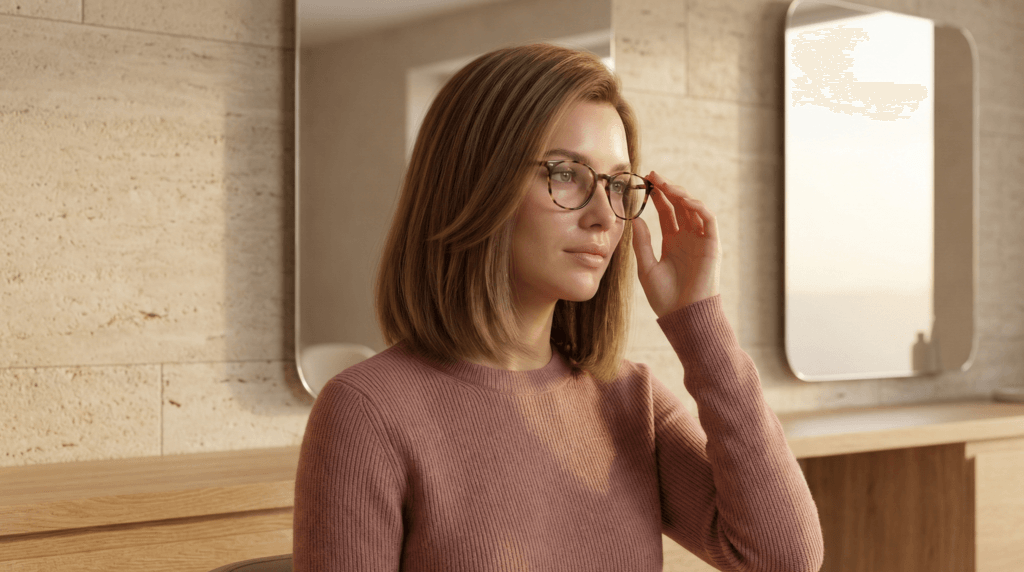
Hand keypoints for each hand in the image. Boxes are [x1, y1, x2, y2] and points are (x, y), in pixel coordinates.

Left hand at [631, 171, 721, 317]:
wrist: (683, 317)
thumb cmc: (665, 298)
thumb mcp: (646, 267)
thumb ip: (642, 243)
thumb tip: (635, 219)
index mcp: (673, 243)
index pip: (667, 212)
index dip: (657, 197)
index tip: (644, 182)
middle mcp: (688, 238)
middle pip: (680, 206)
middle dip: (668, 189)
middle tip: (653, 175)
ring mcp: (700, 241)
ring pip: (694, 209)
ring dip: (681, 194)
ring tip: (665, 184)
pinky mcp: (712, 245)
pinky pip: (708, 220)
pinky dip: (698, 207)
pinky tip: (684, 200)